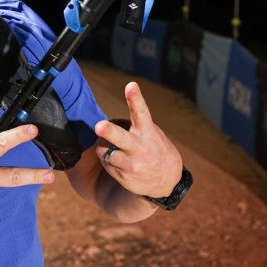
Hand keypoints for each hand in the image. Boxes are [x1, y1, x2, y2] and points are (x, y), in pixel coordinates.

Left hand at [94, 81, 183, 201]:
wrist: (167, 181)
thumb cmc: (154, 147)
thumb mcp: (152, 133)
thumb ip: (136, 125)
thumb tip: (110, 121)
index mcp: (148, 132)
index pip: (141, 112)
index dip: (135, 98)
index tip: (131, 85)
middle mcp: (140, 148)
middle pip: (120, 138)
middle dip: (109, 131)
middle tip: (98, 126)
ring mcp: (132, 164)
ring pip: (106, 151)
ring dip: (102, 145)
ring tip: (109, 145)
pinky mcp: (124, 177)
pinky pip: (106, 163)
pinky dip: (106, 158)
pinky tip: (117, 159)